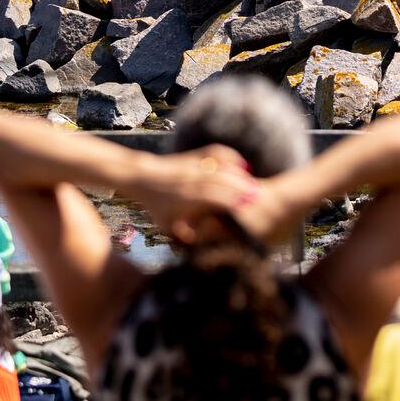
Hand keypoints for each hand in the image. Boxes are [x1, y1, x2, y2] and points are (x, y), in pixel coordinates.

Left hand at [128, 147, 257, 244]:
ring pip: (221, 169)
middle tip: (258, 197)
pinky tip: (241, 164)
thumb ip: (181, 236)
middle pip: (221, 182)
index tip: (246, 208)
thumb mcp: (166, 225)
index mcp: (186, 197)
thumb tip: (197, 246)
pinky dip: (229, 158)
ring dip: (239, 176)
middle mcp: (192, 180)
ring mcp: (193, 167)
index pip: (213, 198)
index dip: (230, 202)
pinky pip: (216, 155)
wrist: (142, 177)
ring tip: (254, 184)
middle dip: (240, 189)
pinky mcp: (194, 158)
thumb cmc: (155, 206)